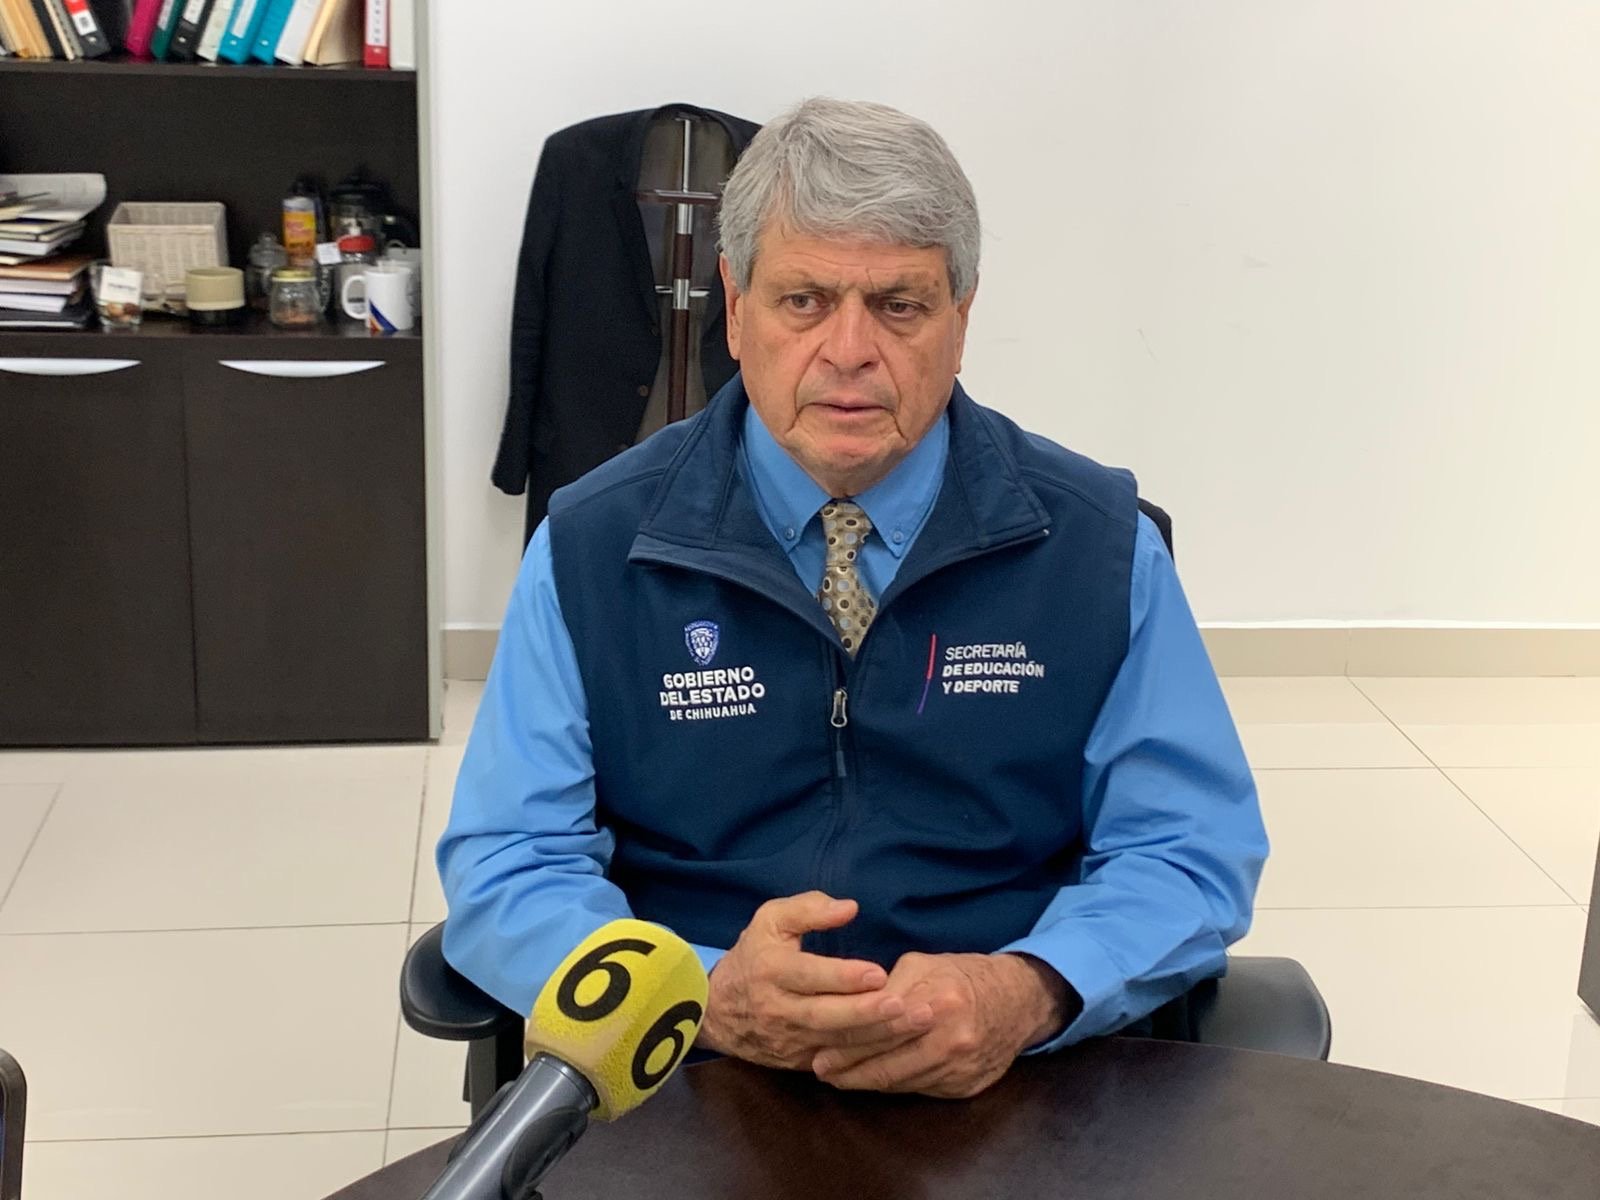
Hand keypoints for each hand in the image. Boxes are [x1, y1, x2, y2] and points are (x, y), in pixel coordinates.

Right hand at [696, 892, 934, 1069]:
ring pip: (836, 1043)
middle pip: (825, 1015)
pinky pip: (838, 1061)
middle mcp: (779, 1009)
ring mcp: (790, 1040)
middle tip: (905, 1005)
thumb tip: (849, 908)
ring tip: (916, 1024)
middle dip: (868, 1013)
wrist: (716, 1011)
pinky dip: (870, 1056)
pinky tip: (902, 1047)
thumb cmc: (755, 955)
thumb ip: (808, 909)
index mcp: (771, 970)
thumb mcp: (771, 920)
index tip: (878, 972)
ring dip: (879, 1036)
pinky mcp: (800, 1061)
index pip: (809, 975)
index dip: (843, 976)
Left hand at [810, 952, 1072, 1098]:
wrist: (1019, 1002)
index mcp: (937, 1000)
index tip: (818, 1049)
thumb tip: (847, 1005)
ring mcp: (960, 1066)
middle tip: (821, 1069)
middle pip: (887, 1061)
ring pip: (901, 1081)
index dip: (845, 1041)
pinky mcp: (966, 1087)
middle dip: (849, 1068)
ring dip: (867, 1081)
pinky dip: (894, 1085)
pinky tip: (875, 1080)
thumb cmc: (962, 977)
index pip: (879, 1027)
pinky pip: (919, 1090)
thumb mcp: (924, 965)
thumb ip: (887, 986)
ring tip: (839, 1078)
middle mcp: (951, 1037)